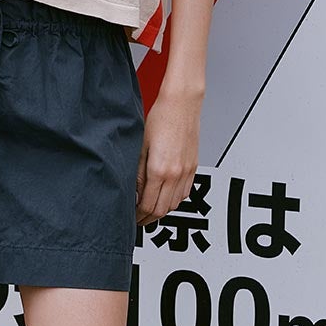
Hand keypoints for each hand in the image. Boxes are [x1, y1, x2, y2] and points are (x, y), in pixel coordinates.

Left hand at [135, 81, 201, 225]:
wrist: (181, 105)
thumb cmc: (161, 119)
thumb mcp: (140, 147)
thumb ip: (137, 174)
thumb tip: (133, 192)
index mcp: (160, 170)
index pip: (147, 205)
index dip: (138, 215)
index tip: (131, 217)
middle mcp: (176, 174)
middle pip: (162, 210)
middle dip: (148, 218)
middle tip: (138, 220)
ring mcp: (186, 172)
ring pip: (174, 205)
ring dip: (161, 211)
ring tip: (149, 211)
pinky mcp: (193, 168)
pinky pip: (185, 194)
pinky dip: (174, 201)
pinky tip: (165, 198)